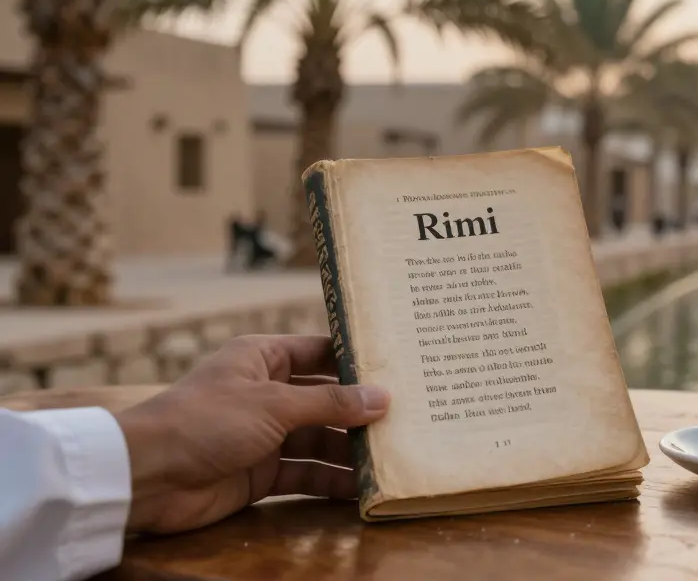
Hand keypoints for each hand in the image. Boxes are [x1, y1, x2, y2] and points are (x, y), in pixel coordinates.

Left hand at [113, 334, 389, 533]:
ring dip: (351, 451)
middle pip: (327, 400)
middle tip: (409, 420)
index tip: (401, 369)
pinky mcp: (262, 473)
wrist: (146, 477)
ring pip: (320, 440)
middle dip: (362, 413)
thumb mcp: (274, 403)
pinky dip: (332, 481)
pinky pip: (306, 475)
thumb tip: (383, 398)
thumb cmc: (204, 421)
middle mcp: (268, 393)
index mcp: (264, 358)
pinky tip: (362, 487)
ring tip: (393, 457)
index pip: (321, 352)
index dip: (357, 361)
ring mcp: (265, 435)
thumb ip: (330, 403)